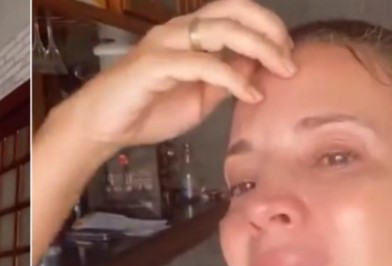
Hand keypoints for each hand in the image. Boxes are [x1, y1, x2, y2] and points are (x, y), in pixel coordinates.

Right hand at [60, 0, 295, 150]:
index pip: (236, 11)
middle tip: (290, 58)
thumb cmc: (147, 110)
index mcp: (189, 33)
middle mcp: (178, 30)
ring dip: (258, 47)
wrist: (102, 127)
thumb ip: (227, 80)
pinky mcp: (154, 65)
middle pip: (233, 10)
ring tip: (281, 71)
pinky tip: (250, 95)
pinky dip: (231, 77)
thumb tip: (259, 70)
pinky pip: (202, 63)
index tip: (288, 52)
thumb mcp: (200, 98)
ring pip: (221, 29)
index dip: (267, 25)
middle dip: (269, 30)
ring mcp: (166, 44)